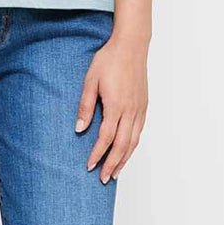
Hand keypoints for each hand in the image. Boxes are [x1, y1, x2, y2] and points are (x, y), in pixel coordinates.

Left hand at [75, 31, 148, 182]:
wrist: (131, 46)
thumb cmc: (109, 60)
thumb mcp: (90, 81)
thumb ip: (85, 106)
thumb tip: (79, 129)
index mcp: (116, 106)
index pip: (106, 138)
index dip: (97, 154)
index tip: (89, 166)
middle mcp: (130, 111)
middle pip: (122, 146)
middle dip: (112, 164)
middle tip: (103, 179)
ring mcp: (139, 109)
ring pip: (133, 141)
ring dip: (124, 159)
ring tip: (115, 172)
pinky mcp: (144, 106)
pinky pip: (139, 131)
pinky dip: (133, 146)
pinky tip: (127, 151)